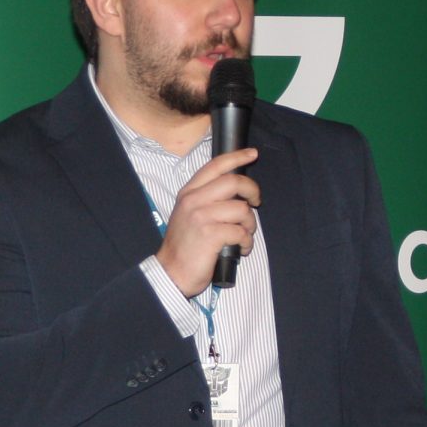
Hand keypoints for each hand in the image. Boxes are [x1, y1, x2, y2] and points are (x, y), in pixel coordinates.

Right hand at [155, 147, 259, 296]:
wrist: (171, 272)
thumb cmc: (184, 246)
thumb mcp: (188, 215)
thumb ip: (206, 199)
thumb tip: (236, 191)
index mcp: (188, 193)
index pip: (215, 166)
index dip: (237, 157)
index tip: (252, 154)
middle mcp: (193, 201)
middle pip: (234, 182)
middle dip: (252, 190)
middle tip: (256, 202)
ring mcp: (201, 217)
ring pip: (241, 209)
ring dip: (250, 224)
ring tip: (243, 236)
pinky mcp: (211, 235)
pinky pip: (241, 231)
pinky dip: (246, 242)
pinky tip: (240, 249)